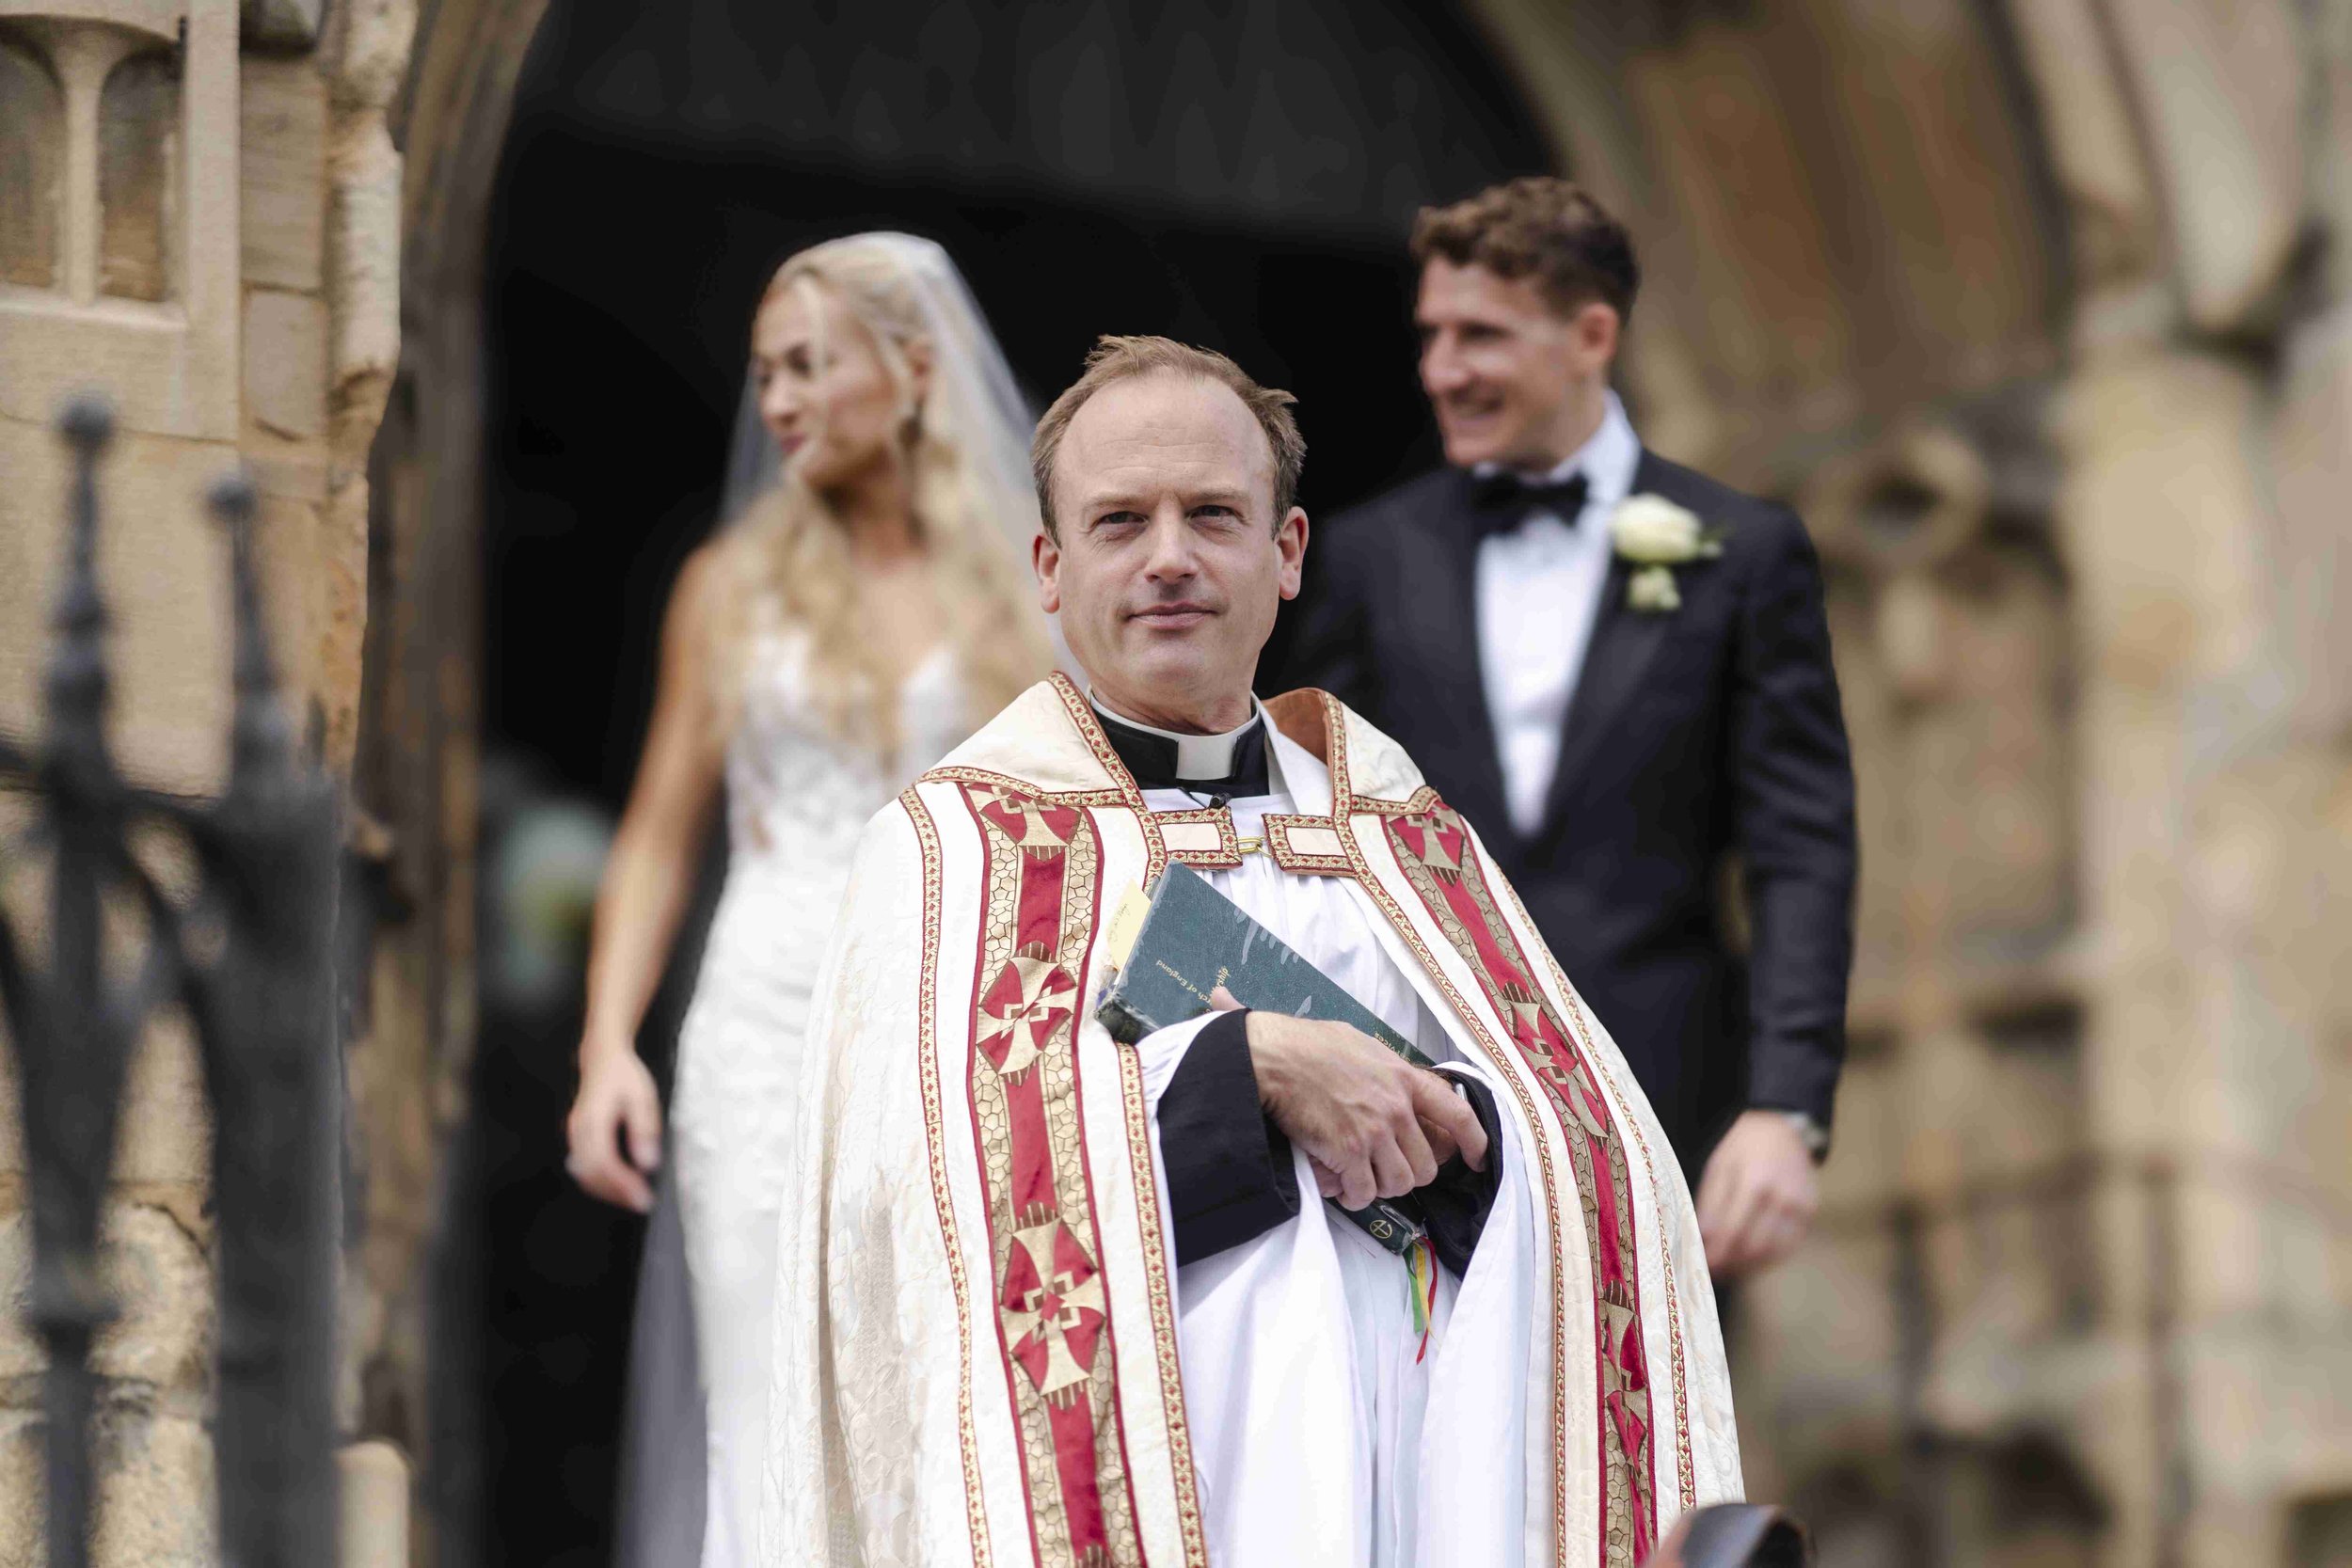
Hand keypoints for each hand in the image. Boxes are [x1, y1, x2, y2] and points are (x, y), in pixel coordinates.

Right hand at [566, 1041, 663, 1212]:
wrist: (602, 1058)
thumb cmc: (624, 1076)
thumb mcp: (642, 1097)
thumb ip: (644, 1130)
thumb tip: (647, 1164)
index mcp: (593, 1120)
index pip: (605, 1163)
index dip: (623, 1185)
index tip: (643, 1198)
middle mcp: (578, 1131)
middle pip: (591, 1174)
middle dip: (617, 1193)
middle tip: (642, 1203)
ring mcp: (574, 1135)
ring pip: (584, 1174)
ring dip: (607, 1191)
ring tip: (633, 1198)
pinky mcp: (577, 1138)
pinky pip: (583, 1167)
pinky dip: (600, 1181)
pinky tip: (619, 1185)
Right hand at [1209, 987, 1485, 1210]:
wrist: (1274, 1057)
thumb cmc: (1310, 1046)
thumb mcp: (1363, 1046)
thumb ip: (1389, 1072)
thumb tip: (1399, 1087)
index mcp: (1405, 1078)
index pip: (1458, 1114)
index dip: (1475, 1142)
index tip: (1478, 1160)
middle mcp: (1397, 1107)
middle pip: (1426, 1166)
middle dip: (1407, 1174)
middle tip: (1384, 1169)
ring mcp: (1374, 1132)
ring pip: (1399, 1184)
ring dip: (1381, 1187)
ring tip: (1361, 1177)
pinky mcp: (1348, 1152)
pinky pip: (1364, 1192)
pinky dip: (1353, 1195)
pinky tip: (1341, 1184)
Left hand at [1696, 1110, 1819, 1276]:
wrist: (1782, 1129)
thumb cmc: (1743, 1147)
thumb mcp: (1719, 1167)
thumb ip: (1710, 1205)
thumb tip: (1700, 1240)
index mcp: (1754, 1182)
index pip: (1733, 1232)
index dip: (1716, 1255)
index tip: (1701, 1268)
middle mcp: (1782, 1197)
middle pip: (1754, 1248)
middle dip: (1730, 1265)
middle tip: (1711, 1273)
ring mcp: (1801, 1206)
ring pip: (1773, 1253)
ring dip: (1748, 1267)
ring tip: (1727, 1270)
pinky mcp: (1810, 1212)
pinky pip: (1789, 1246)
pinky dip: (1768, 1259)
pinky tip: (1750, 1260)